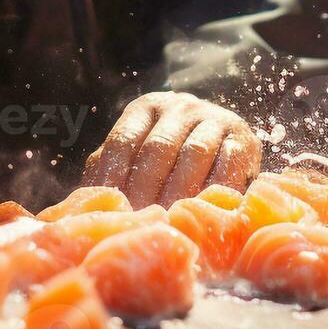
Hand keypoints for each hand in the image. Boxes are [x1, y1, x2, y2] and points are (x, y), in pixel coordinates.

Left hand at [82, 92, 260, 207]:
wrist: (221, 147)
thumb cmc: (165, 162)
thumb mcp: (134, 157)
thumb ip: (109, 169)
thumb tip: (82, 200)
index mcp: (145, 108)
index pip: (123, 140)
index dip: (114, 175)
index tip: (111, 207)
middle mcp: (180, 107)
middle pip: (158, 148)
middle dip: (146, 189)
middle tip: (139, 221)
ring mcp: (214, 118)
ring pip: (193, 154)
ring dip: (179, 192)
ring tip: (167, 221)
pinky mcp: (244, 139)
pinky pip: (228, 164)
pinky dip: (214, 190)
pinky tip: (202, 212)